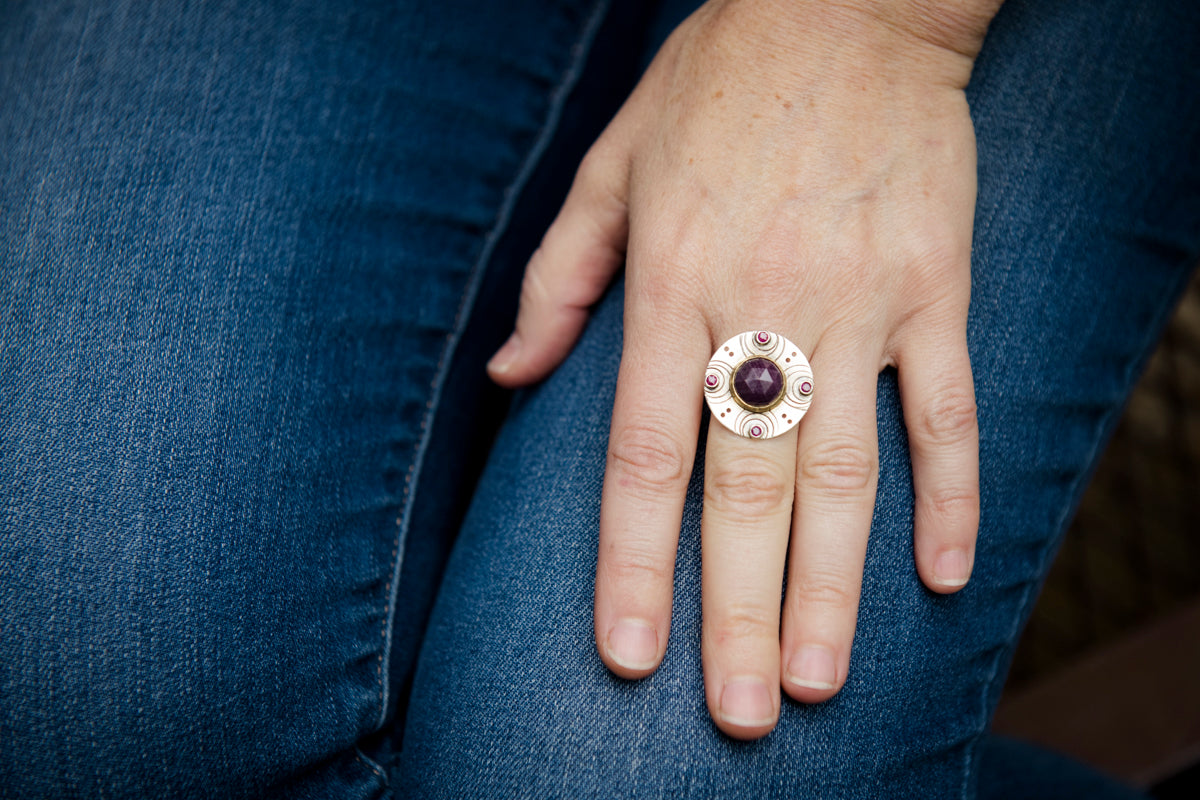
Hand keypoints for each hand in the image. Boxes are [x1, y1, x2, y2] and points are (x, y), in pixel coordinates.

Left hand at [488, 0, 998, 738]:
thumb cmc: (717, 83)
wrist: (848, 3)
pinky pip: (950, 408)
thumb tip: (511, 377)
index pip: (644, 456)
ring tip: (824, 678)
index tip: (628, 654)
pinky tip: (948, 575)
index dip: (633, 564)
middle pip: (748, 489)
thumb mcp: (612, 165)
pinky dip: (955, 492)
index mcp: (672, 284)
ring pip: (848, 471)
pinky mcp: (935, 288)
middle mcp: (761, 308)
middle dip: (740, 610)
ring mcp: (858, 303)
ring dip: (837, 583)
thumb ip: (559, 279)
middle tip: (744, 714)